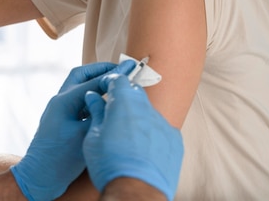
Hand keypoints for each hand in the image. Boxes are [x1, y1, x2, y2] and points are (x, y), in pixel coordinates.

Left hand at [11, 61, 134, 200]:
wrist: (38, 177)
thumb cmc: (58, 159)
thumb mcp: (84, 136)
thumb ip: (98, 115)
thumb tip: (115, 101)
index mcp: (64, 101)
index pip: (92, 81)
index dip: (113, 74)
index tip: (131, 68)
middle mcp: (60, 101)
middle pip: (81, 75)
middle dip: (101, 70)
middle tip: (121, 68)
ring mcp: (60, 110)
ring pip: (80, 87)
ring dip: (97, 82)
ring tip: (116, 82)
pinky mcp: (63, 120)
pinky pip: (80, 101)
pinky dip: (94, 97)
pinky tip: (107, 102)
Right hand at [83, 74, 183, 200]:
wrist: (136, 192)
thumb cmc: (110, 164)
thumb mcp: (93, 136)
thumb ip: (96, 112)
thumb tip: (93, 97)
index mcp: (124, 103)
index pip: (118, 79)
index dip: (109, 82)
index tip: (103, 88)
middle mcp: (146, 108)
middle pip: (135, 93)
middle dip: (124, 98)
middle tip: (112, 113)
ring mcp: (163, 124)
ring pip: (148, 112)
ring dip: (137, 117)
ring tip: (126, 137)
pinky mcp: (174, 140)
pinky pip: (161, 129)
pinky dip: (151, 133)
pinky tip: (141, 149)